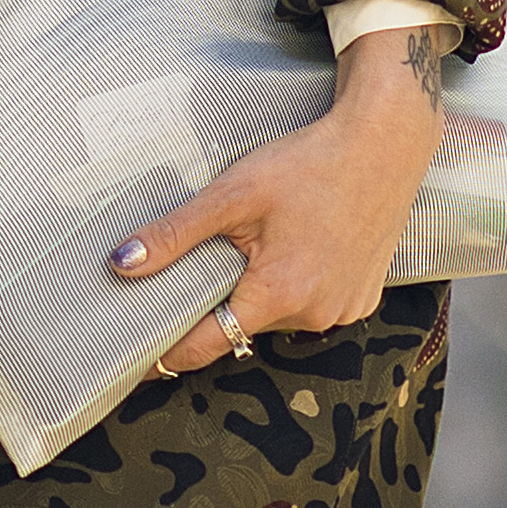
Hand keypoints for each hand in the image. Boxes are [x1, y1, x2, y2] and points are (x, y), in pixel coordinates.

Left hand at [109, 25, 449, 368]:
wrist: (383, 144)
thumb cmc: (309, 164)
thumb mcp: (233, 194)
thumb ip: (176, 234)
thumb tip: (123, 264)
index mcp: (278, 294)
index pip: (207, 346)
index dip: (168, 354)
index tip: (138, 363)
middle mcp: (315, 314)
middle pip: (242, 326)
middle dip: (218, 303)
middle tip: (204, 266)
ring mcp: (343, 310)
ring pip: (277, 316)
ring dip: (259, 294)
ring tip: (261, 245)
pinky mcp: (362, 299)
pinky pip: (313, 306)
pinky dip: (296, 287)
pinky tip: (297, 248)